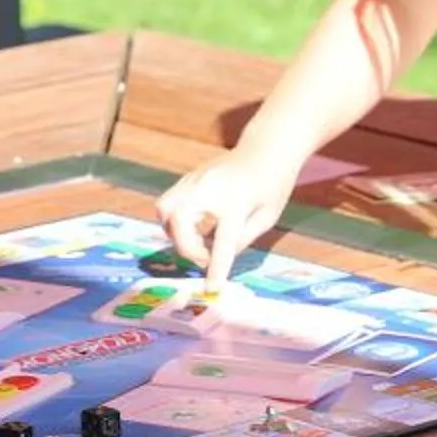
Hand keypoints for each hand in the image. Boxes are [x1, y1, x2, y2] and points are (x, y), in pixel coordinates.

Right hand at [157, 150, 295, 284]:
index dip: (216, 267)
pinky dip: (175, 222)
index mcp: (237, 200)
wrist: (266, 148)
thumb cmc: (272, 185)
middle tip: (205, 257)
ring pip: (164, 209)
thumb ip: (242, 239)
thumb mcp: (267, 217)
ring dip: (175, 233)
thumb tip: (216, 258)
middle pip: (178, 218)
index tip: (211, 288)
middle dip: (186, 246)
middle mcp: (209, 187)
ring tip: (198, 241)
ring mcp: (194, 179)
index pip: (223, 240)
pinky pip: (168, 203)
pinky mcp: (187, 178)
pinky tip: (195, 227)